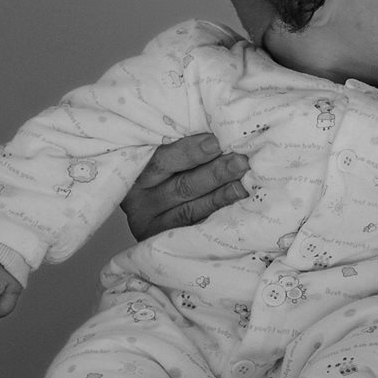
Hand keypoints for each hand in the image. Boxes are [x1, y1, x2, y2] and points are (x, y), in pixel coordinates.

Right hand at [120, 133, 249, 239]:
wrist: (152, 215)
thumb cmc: (164, 176)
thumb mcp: (161, 160)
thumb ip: (181, 151)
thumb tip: (217, 136)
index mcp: (135, 174)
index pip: (161, 161)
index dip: (189, 152)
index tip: (215, 142)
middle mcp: (140, 202)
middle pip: (180, 186)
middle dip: (214, 173)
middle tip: (239, 162)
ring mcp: (153, 226)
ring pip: (190, 210)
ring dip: (220, 196)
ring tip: (242, 184)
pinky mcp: (168, 241)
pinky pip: (196, 229)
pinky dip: (218, 216)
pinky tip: (236, 205)